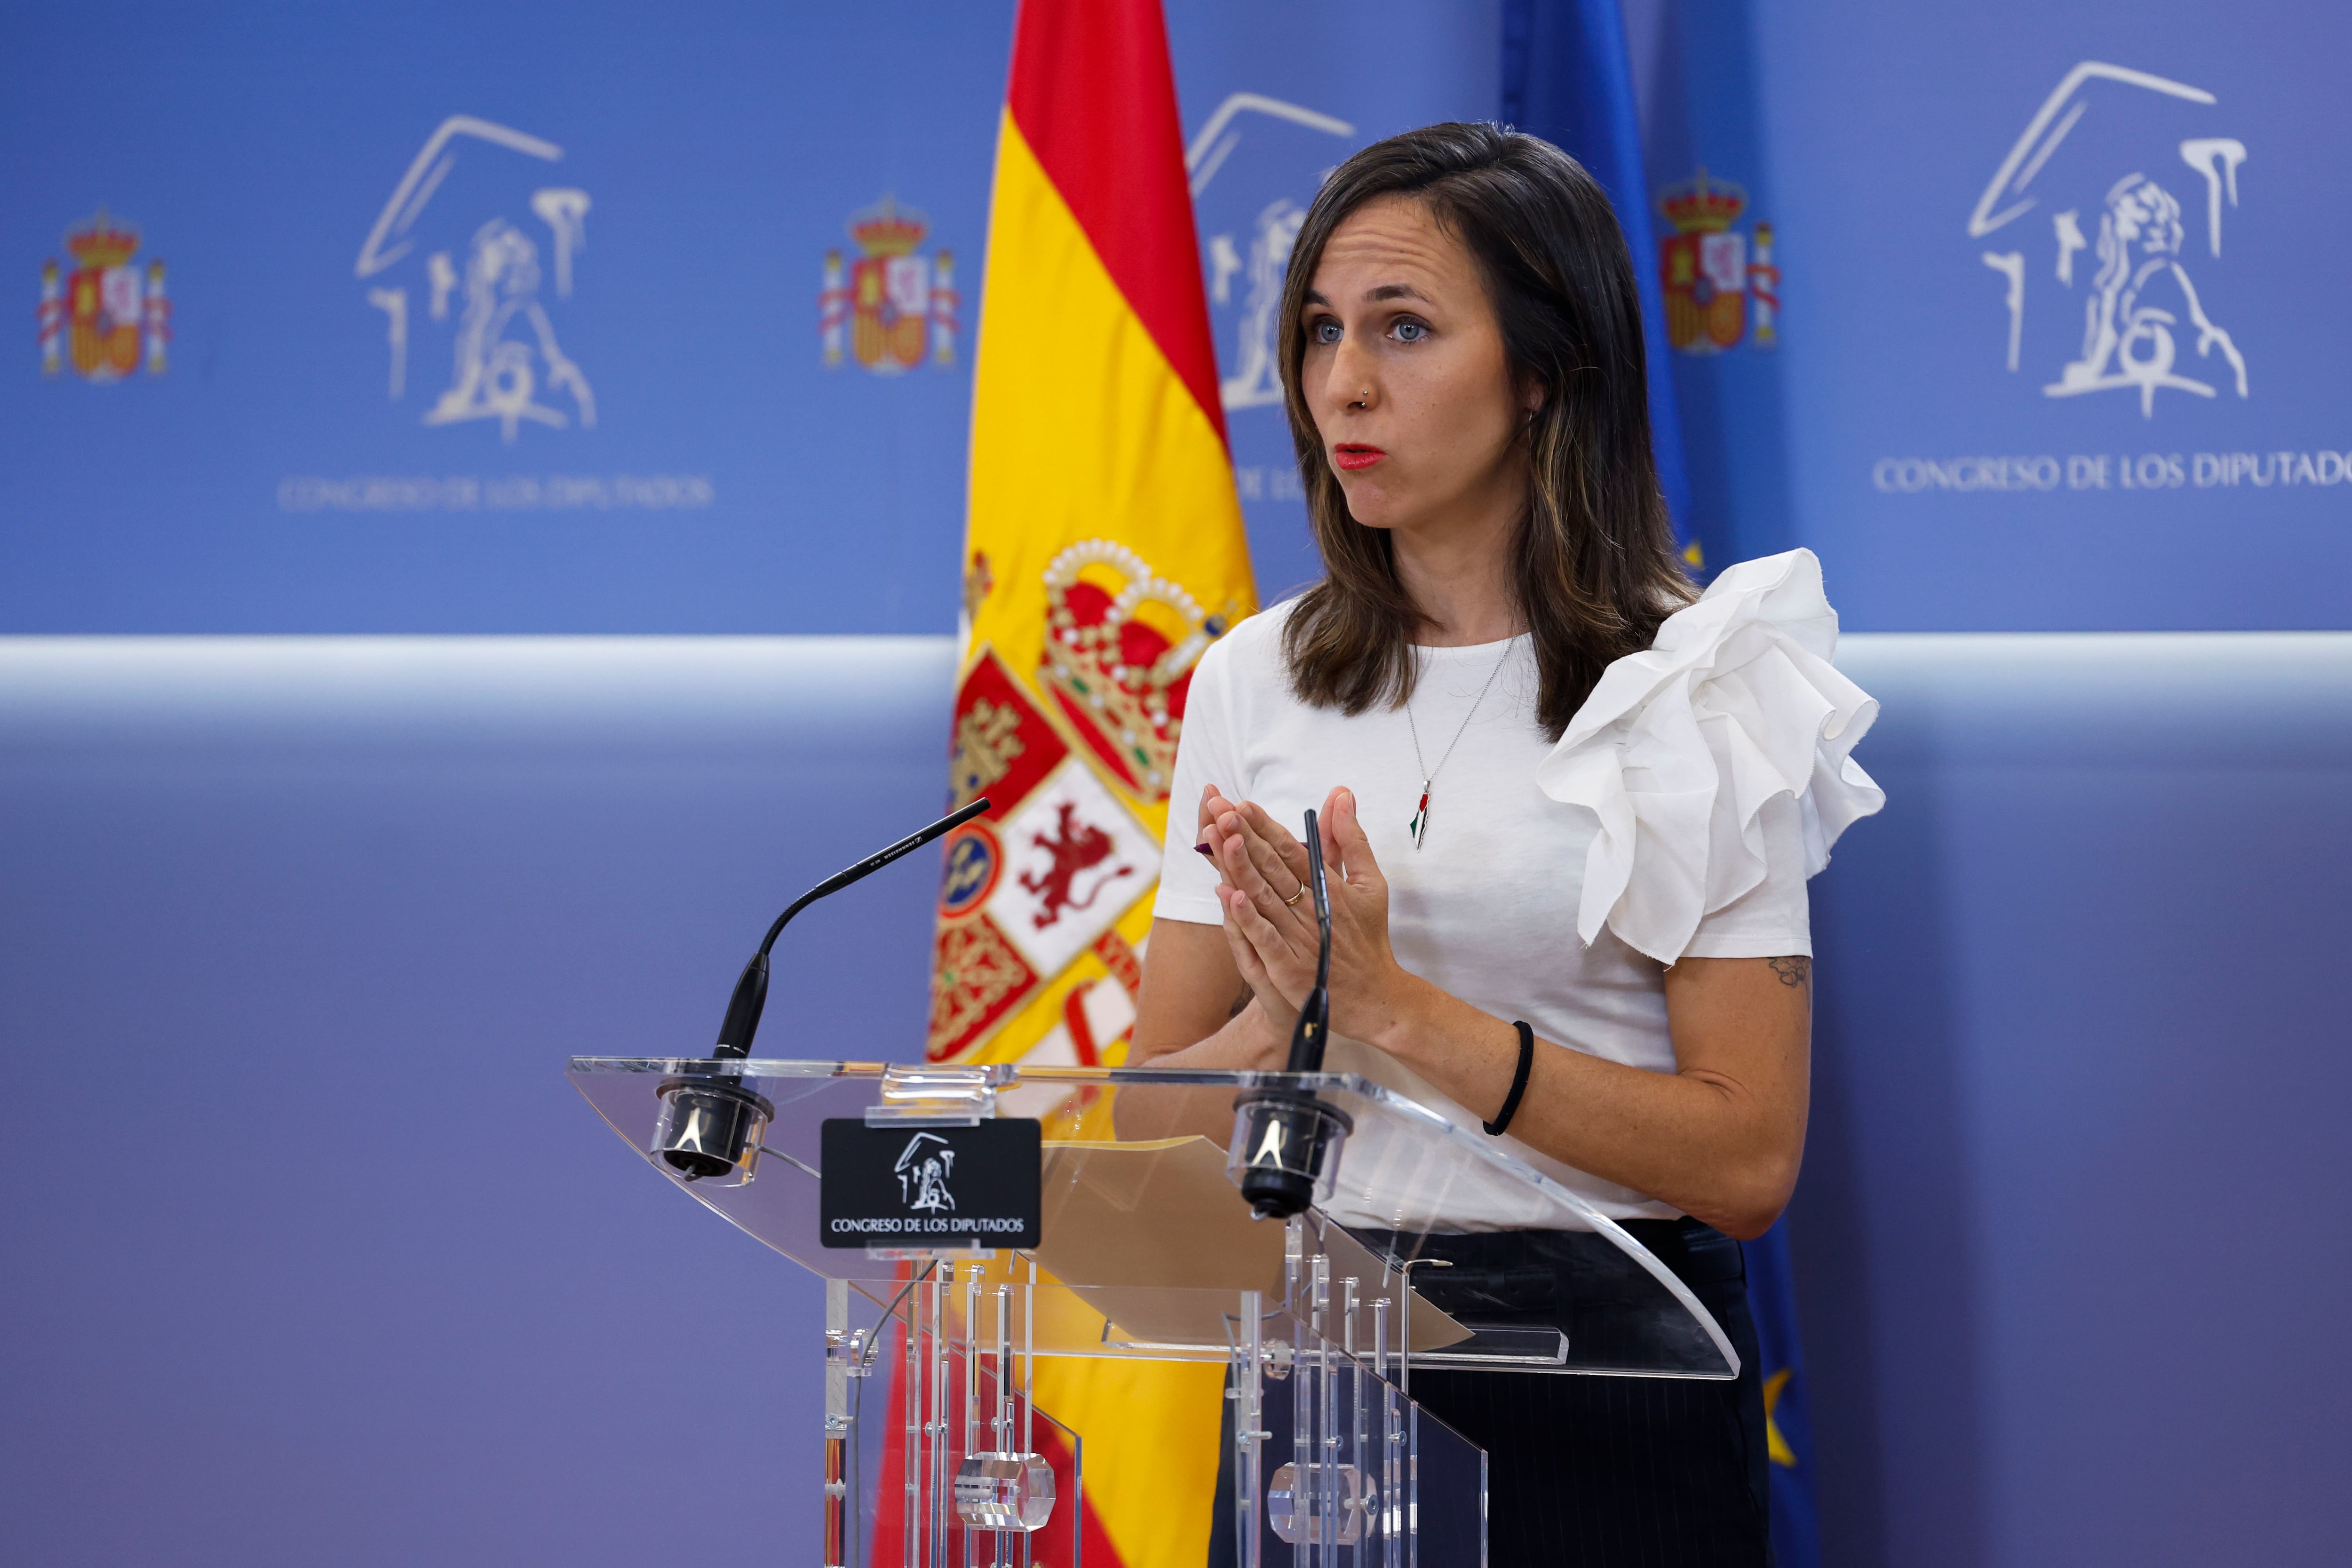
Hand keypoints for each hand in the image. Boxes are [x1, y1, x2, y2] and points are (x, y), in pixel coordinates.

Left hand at [1200, 783, 1415, 1046]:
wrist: (1375, 998)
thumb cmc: (1368, 937)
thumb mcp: (1370, 883)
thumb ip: (1351, 839)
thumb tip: (1342, 794)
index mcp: (1330, 887)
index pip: (1292, 850)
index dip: (1266, 827)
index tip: (1242, 804)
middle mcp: (1313, 909)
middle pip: (1273, 868)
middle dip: (1245, 837)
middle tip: (1220, 810)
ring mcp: (1300, 939)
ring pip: (1264, 897)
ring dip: (1240, 867)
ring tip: (1218, 839)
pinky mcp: (1291, 968)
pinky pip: (1266, 939)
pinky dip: (1248, 917)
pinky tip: (1228, 895)